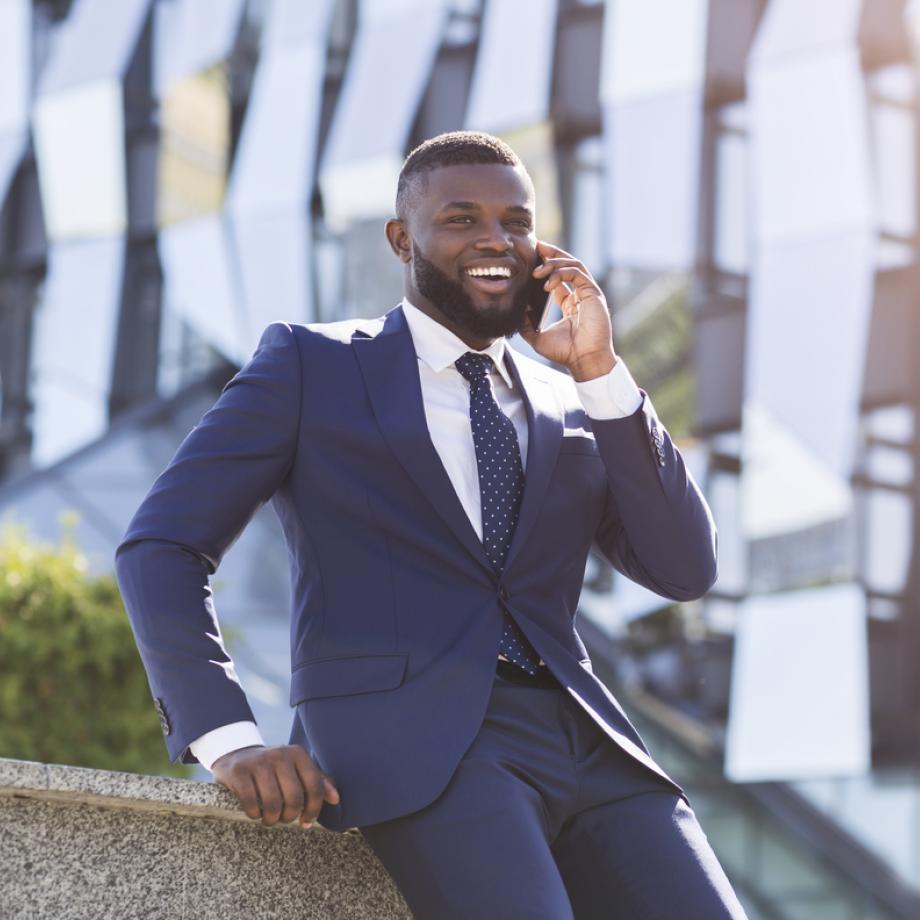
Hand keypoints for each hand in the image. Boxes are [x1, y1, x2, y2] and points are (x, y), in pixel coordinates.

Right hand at [212, 744, 339, 828]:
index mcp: (298, 754)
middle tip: (285, 819)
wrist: (238, 756)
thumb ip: (318, 782)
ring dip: (272, 819)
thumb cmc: (274, 769)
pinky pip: (251, 803)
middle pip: (294, 798)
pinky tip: (255, 813)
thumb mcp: (296, 770)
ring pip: (273, 803)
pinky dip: (255, 815)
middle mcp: (280, 755)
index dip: (313, 809)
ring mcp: (258, 763)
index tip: (306, 822)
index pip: (315, 786)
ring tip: (271, 818)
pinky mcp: (239, 772)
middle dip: (290, 816)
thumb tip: (336, 799)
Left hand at [518, 240, 617, 381]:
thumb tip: (514, 312)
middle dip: (551, 254)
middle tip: (536, 247)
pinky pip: (577, 272)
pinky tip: (547, 283)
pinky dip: (561, 273)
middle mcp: (580, 295)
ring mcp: (588, 293)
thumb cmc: (565, 352)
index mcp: (570, 304)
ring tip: (537, 270)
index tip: (532, 257)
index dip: (546, 265)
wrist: (583, 360)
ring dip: (553, 263)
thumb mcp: (537, 337)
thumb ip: (526, 324)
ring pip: (573, 264)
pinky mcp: (593, 293)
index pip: (559, 278)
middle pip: (567, 265)